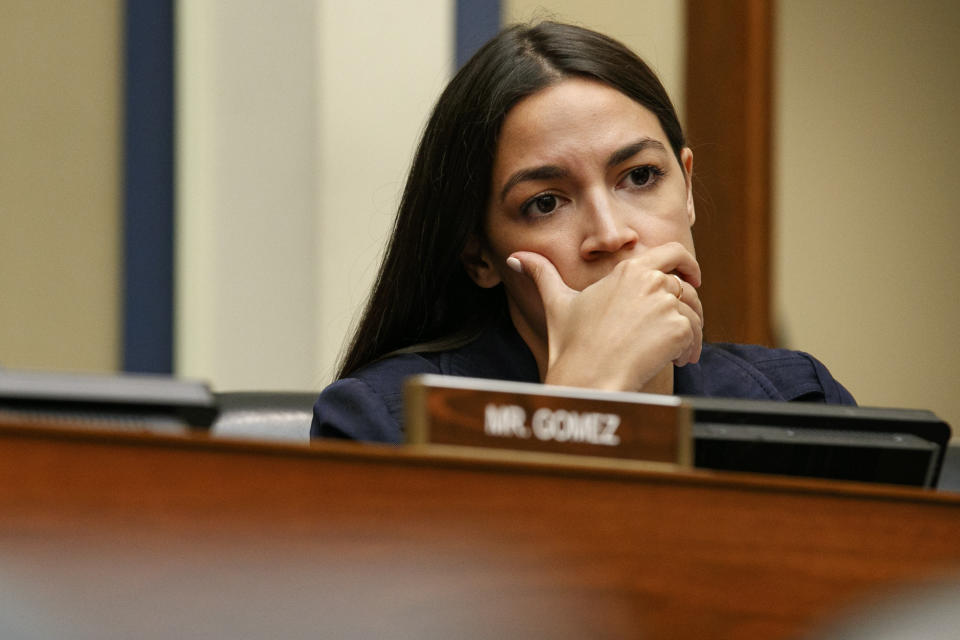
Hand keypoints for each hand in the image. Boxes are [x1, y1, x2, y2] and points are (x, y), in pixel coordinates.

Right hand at [508, 242, 703, 391]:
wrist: (588, 377)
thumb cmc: (571, 344)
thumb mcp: (557, 304)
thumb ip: (541, 274)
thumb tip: (516, 257)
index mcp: (628, 270)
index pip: (672, 252)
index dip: (688, 263)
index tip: (693, 277)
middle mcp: (651, 281)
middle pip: (687, 288)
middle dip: (690, 307)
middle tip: (685, 326)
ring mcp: (666, 304)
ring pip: (695, 313)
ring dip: (691, 332)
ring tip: (678, 351)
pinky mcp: (678, 328)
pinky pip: (696, 335)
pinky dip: (691, 349)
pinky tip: (677, 361)